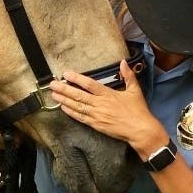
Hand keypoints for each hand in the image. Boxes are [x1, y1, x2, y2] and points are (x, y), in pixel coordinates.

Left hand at [49, 60, 166, 156]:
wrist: (140, 130)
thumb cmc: (138, 110)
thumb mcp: (135, 91)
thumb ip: (128, 76)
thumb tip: (123, 62)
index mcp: (108, 94)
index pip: (89, 84)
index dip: (76, 79)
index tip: (66, 74)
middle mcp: (100, 104)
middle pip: (78, 95)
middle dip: (64, 89)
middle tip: (52, 84)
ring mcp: (96, 115)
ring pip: (77, 106)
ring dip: (64, 100)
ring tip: (54, 95)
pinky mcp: (96, 125)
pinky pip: (80, 118)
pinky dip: (71, 112)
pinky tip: (63, 108)